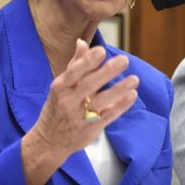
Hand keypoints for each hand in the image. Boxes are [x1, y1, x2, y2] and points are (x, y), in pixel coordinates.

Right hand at [21, 39, 138, 184]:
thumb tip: (82, 42)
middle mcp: (69, 101)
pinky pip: (108, 116)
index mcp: (60, 87)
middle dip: (107, 72)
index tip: (101, 51)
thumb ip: (74, 64)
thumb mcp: (60, 86)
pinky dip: (121, 106)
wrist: (49, 141)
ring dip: (119, 90)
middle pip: (89, 85)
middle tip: (124, 60)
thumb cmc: (57, 108)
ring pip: (101, 102)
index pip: (74, 72)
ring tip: (134, 79)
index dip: (87, 61)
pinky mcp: (91, 129)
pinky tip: (132, 95)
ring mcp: (80, 116)